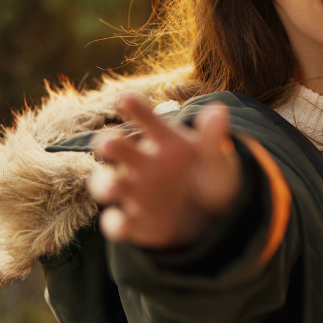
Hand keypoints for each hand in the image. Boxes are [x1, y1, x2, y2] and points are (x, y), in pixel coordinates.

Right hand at [88, 94, 242, 248]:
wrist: (216, 220)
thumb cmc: (213, 181)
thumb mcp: (218, 162)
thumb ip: (213, 138)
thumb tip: (217, 109)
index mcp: (165, 142)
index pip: (148, 120)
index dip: (136, 108)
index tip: (127, 98)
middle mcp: (143, 163)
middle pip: (116, 147)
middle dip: (108, 144)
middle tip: (108, 143)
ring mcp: (135, 192)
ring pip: (106, 183)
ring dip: (104, 183)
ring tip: (113, 187)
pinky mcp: (134, 221)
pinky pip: (117, 222)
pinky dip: (116, 224)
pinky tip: (122, 224)